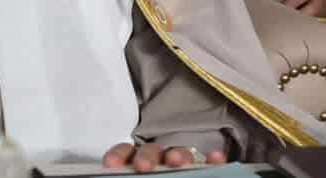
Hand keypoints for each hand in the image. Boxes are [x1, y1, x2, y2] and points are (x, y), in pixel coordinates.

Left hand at [103, 143, 224, 172]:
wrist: (163, 173)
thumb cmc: (144, 175)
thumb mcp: (134, 177)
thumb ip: (128, 176)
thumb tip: (115, 174)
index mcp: (136, 159)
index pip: (125, 152)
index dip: (117, 156)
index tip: (110, 165)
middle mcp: (157, 157)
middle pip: (151, 150)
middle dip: (147, 157)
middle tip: (143, 166)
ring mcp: (179, 159)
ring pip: (178, 152)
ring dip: (178, 154)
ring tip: (177, 160)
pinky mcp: (200, 165)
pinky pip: (206, 160)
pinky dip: (210, 159)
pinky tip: (215, 159)